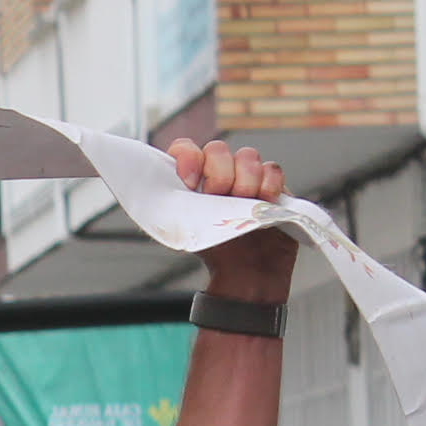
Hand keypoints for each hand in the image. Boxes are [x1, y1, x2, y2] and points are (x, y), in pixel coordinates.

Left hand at [165, 137, 294, 302]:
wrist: (246, 276)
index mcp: (193, 180)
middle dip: (218, 172)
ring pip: (247, 155)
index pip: (185, 149)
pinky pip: (272, 170)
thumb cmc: (213, 253)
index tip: (190, 181)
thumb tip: (153, 198)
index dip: (187, 157)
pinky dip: (269, 184)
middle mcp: (219, 173)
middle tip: (219, 196)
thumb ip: (170, 211)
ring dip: (245, 179)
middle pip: (217, 149)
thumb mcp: (184, 233)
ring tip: (244, 204)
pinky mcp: (272, 186)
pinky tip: (265, 202)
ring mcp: (247, 177)